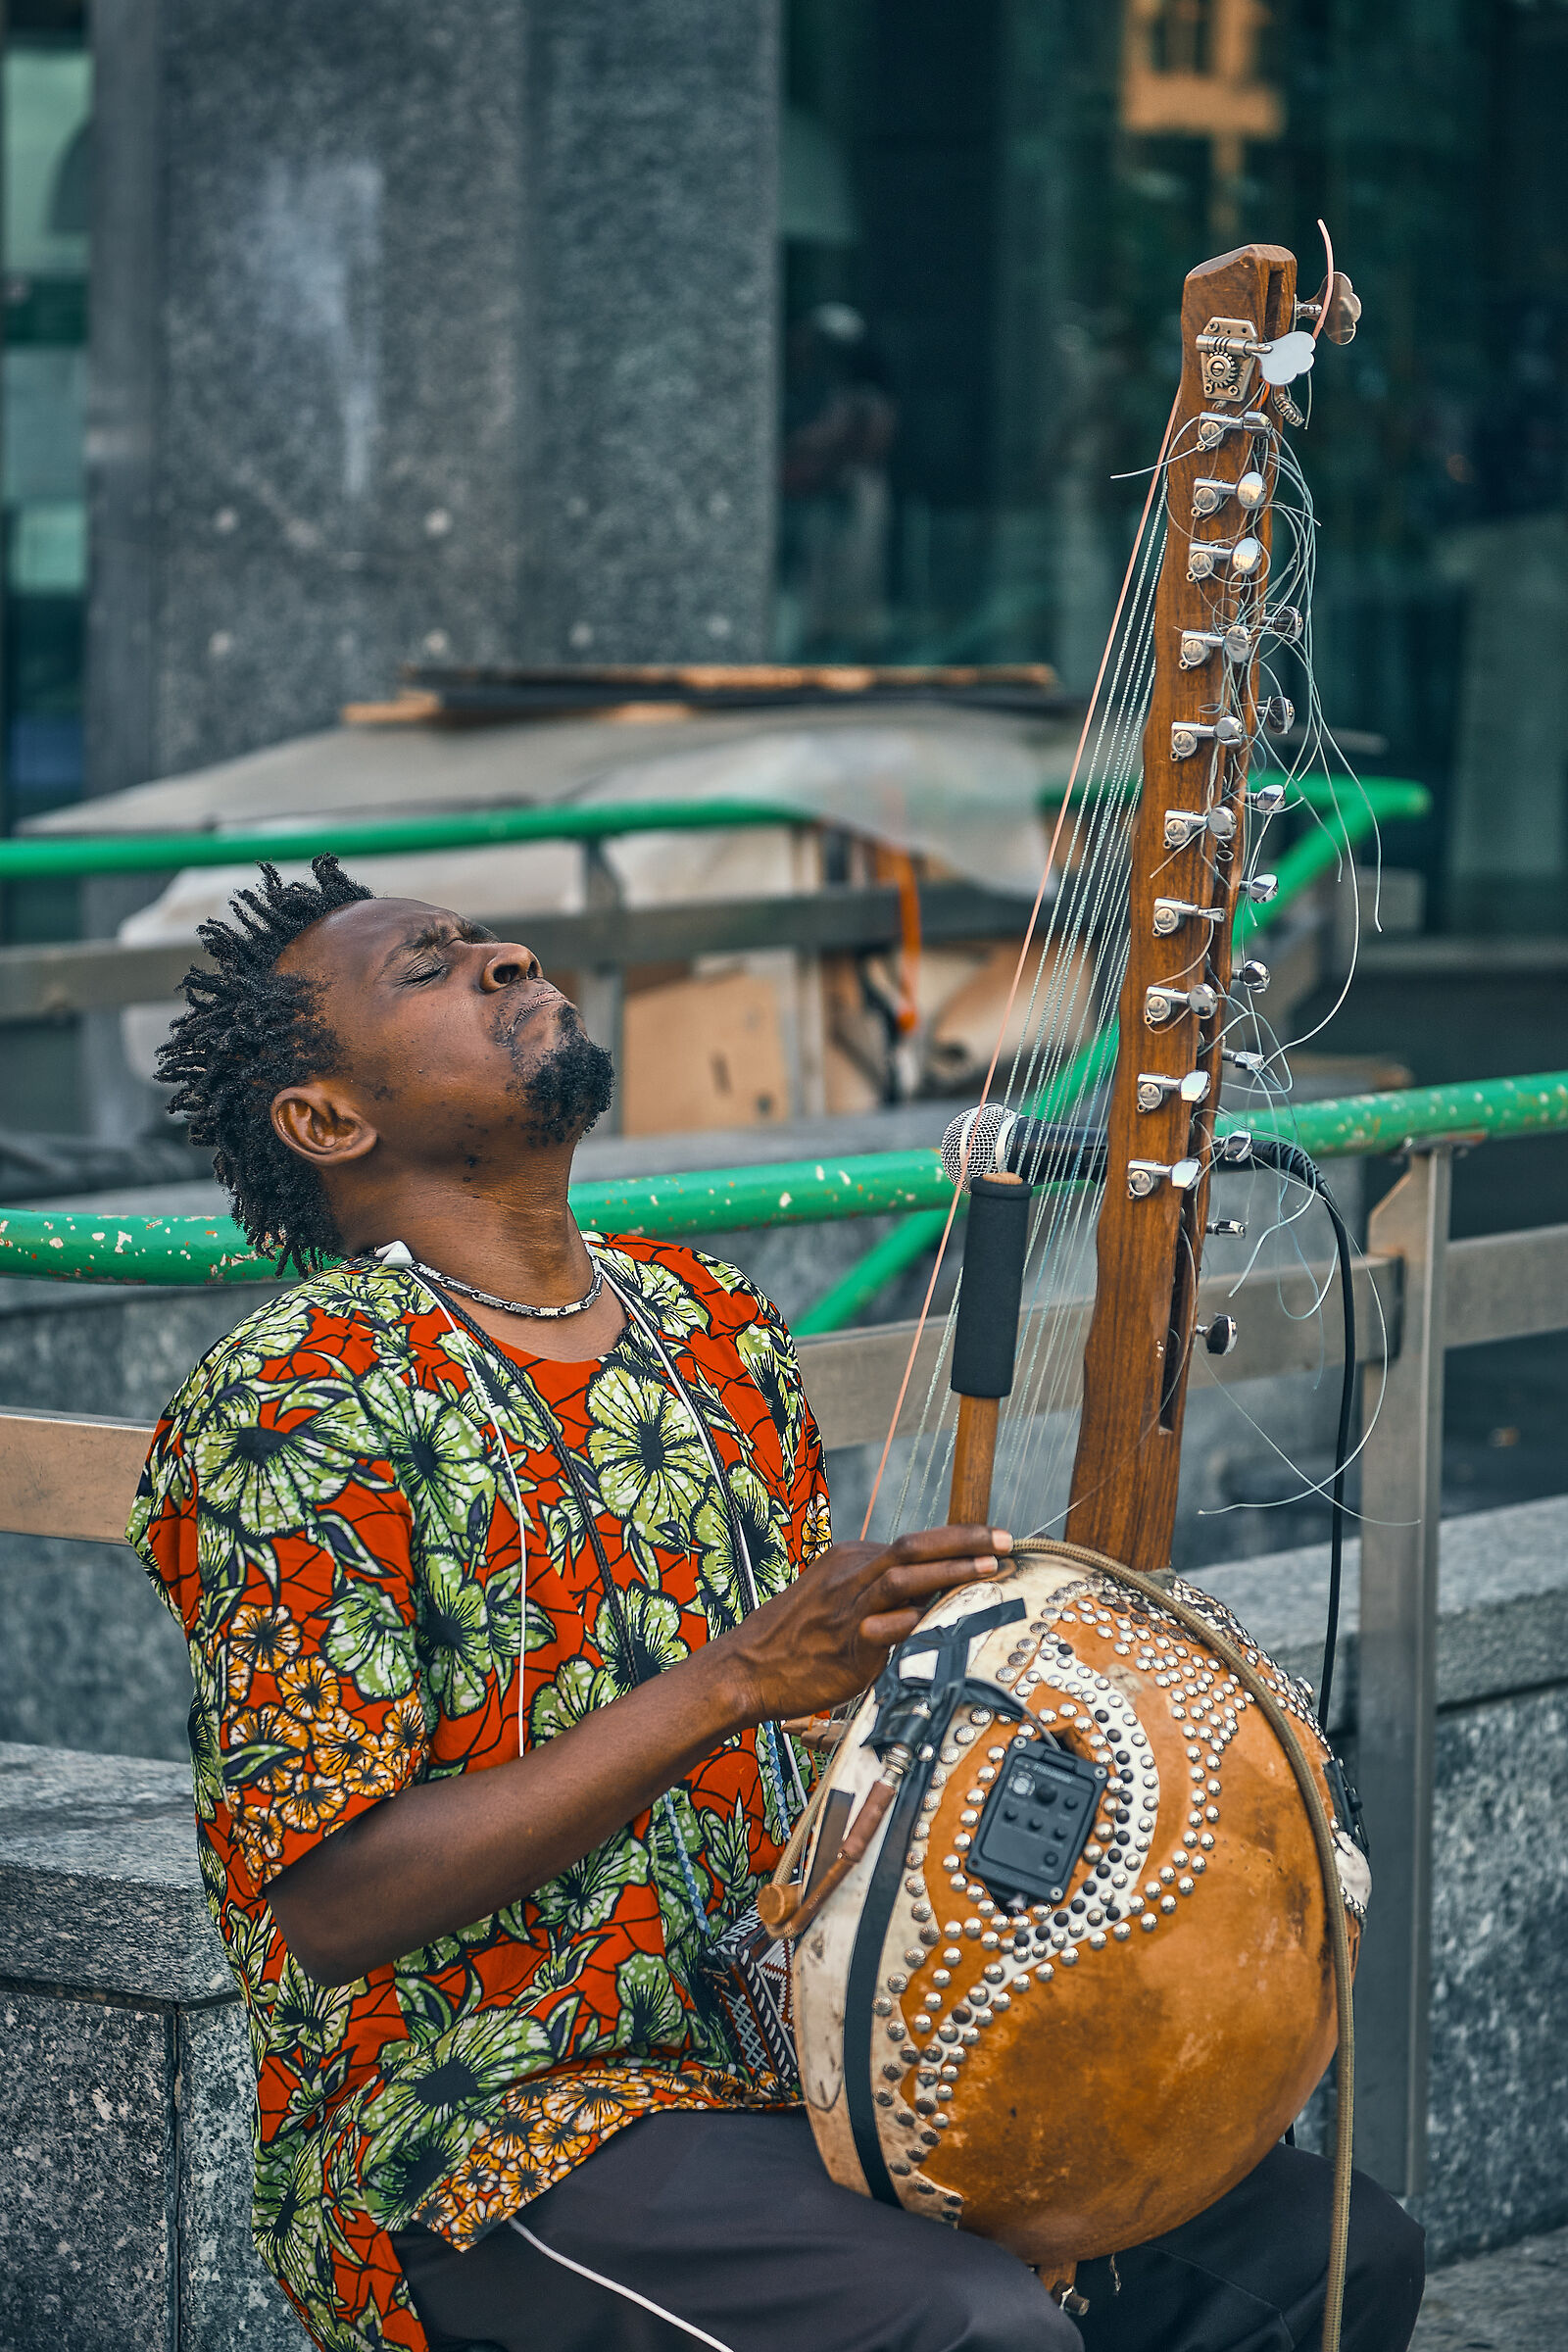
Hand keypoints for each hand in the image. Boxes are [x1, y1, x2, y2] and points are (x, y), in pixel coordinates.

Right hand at [715, 1524, 1011, 1726]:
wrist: (748, 1668)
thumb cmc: (797, 1639)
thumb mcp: (836, 1599)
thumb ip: (878, 1593)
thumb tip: (931, 1594)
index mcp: (849, 1560)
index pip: (913, 1543)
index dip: (957, 1542)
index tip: (993, 1542)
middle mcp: (849, 1575)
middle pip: (912, 1546)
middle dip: (963, 1541)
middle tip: (1004, 1542)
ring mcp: (847, 1609)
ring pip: (903, 1577)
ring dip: (950, 1571)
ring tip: (989, 1570)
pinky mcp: (846, 1646)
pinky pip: (885, 1629)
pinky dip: (913, 1623)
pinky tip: (941, 1622)